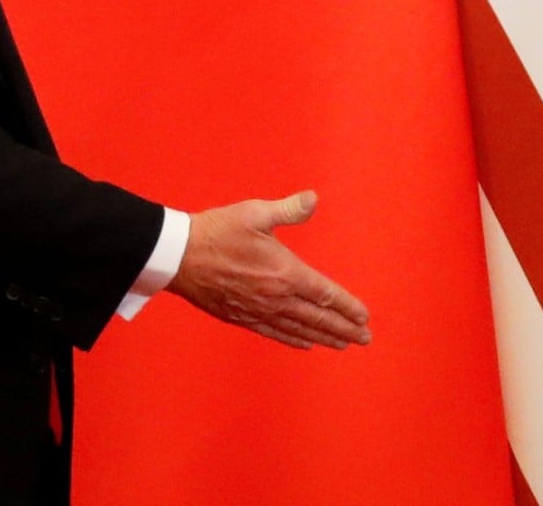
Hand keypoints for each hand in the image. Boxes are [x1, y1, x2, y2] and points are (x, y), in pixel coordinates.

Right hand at [167, 190, 370, 350]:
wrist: (178, 255)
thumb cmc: (218, 231)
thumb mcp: (255, 213)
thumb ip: (289, 209)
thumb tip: (314, 199)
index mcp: (284, 272)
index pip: (325, 294)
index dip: (347, 306)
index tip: (364, 316)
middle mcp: (275, 297)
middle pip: (317, 317)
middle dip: (344, 328)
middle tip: (364, 338)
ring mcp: (258, 310)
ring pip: (298, 329)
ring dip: (324, 337)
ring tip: (343, 344)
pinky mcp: (241, 317)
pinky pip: (274, 332)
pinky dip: (293, 339)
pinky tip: (305, 344)